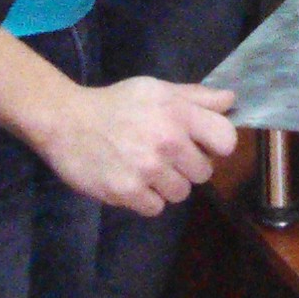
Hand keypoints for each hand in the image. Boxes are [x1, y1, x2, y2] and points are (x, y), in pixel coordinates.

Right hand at [23, 76, 238, 215]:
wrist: (66, 122)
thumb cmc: (117, 104)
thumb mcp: (157, 90)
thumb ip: (197, 96)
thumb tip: (231, 101)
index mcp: (178, 113)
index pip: (226, 140)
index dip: (217, 145)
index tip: (202, 144)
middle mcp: (167, 142)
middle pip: (203, 172)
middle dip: (187, 166)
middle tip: (165, 156)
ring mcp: (147, 169)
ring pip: (180, 193)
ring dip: (166, 185)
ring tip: (145, 168)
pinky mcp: (126, 192)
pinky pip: (155, 207)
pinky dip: (146, 199)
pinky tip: (132, 180)